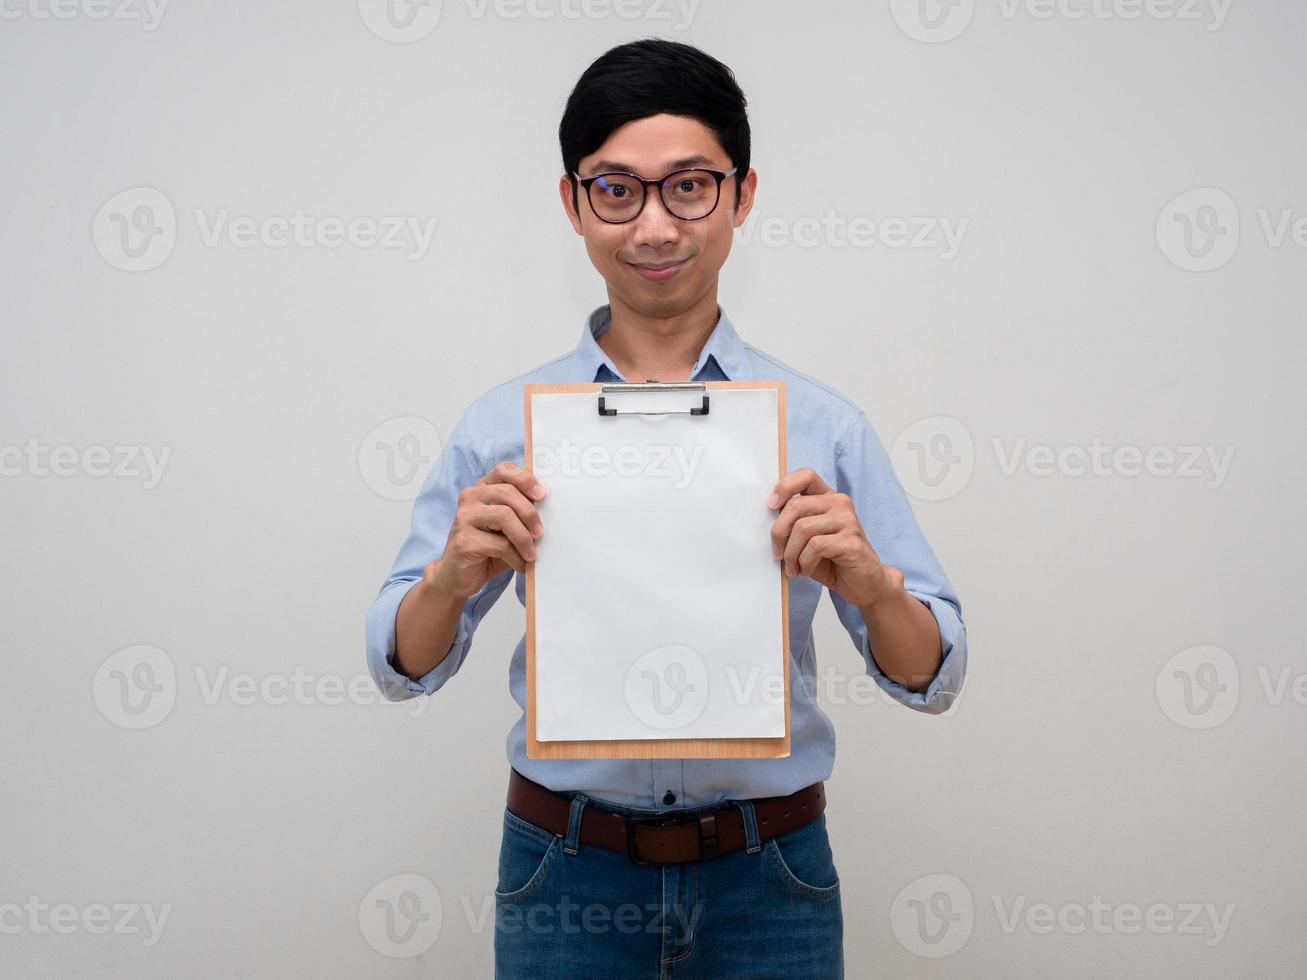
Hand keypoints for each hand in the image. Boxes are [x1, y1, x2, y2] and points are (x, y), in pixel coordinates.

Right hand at [428, 461, 546, 599]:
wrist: (458, 577)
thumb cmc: (488, 549)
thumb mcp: (507, 527)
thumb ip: (520, 512)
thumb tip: (547, 505)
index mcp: (482, 489)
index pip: (503, 470)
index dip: (525, 479)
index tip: (542, 495)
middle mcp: (470, 498)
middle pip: (508, 493)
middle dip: (530, 514)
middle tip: (539, 533)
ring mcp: (464, 517)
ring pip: (504, 516)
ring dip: (524, 538)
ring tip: (531, 553)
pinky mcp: (464, 540)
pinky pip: (499, 544)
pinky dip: (515, 557)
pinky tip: (520, 565)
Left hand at [767, 468, 901, 608]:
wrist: (863, 583)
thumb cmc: (831, 560)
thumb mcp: (807, 539)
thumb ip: (793, 524)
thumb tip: (766, 516)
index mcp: (828, 498)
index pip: (806, 475)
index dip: (784, 486)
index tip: (771, 505)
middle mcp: (840, 504)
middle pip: (796, 506)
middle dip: (779, 533)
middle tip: (778, 554)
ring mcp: (848, 521)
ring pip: (803, 528)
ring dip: (791, 554)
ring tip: (793, 568)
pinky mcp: (852, 541)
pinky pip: (815, 546)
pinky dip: (805, 562)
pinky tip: (806, 570)